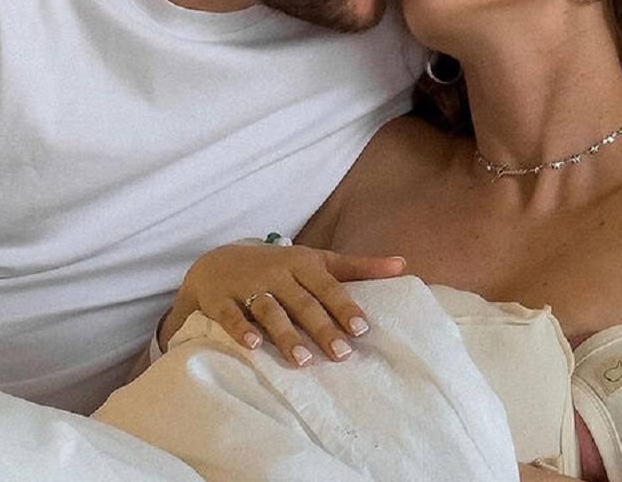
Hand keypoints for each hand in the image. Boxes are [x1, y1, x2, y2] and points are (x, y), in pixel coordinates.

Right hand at [160, 243, 404, 366]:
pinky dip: (242, 329)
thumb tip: (403, 265)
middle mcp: (276, 272)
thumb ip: (358, 267)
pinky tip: (254, 346)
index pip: (327, 286)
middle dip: (321, 328)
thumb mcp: (316, 260)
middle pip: (302, 302)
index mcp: (302, 263)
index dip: (344, 306)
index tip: (361, 329)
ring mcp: (247, 285)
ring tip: (304, 360)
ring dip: (286, 335)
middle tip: (341, 354)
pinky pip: (232, 315)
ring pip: (270, 311)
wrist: (218, 262)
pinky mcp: (220, 300)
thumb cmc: (279, 265)